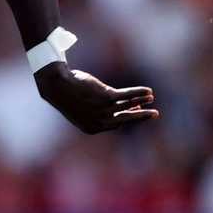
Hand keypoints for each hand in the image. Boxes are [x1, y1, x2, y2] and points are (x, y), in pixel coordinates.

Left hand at [34, 64, 159, 133]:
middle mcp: (100, 121)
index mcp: (92, 128)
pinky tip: (148, 91)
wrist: (57, 84)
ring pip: (128, 105)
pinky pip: (128, 95)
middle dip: (141, 116)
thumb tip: (113, 105)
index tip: (136, 110)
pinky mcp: (106, 97)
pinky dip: (139, 93)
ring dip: (142, 101)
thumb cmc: (67, 95)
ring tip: (151, 97)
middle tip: (155, 114)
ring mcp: (103, 109)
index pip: (116, 124)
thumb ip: (97, 110)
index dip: (128, 117)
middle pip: (125, 119)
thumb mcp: (82, 107)